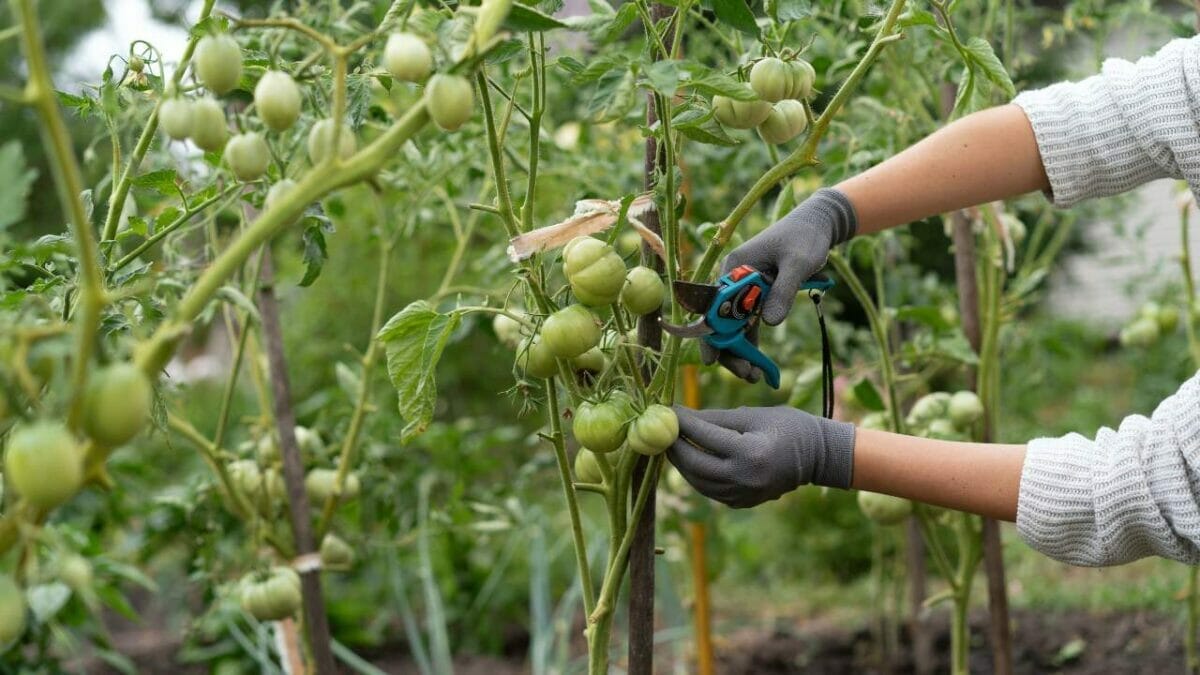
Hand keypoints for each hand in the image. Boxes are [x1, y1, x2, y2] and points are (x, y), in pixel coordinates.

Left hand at [667, 405, 855, 507]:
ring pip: (697, 481)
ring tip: (671, 444)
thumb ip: (715, 418)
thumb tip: (681, 416)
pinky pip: (709, 490)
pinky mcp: (742, 502)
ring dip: (681, 463)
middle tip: (662, 430)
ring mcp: (743, 495)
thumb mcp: (753, 415)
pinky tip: (689, 460)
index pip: (704, 436)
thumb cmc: (787, 427)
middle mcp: (744, 478)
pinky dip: (696, 475)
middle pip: (694, 464)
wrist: (818, 457)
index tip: (666, 410)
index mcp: (750, 452)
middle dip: (674, 446)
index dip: (681, 423)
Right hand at [702, 188, 856, 381]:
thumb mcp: (798, 263)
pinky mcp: (758, 296)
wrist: (818, 224)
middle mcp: (733, 279)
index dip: (710, 335)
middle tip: (747, 375)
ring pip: (734, 327)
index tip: (713, 360)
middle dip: (730, 351)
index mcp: (735, 267)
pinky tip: (760, 365)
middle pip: (722, 321)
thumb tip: (770, 323)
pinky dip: (752, 344)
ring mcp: (744, 289)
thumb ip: (783, 291)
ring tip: (755, 377)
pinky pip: (749, 324)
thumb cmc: (806, 237)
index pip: (714, 306)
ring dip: (742, 352)